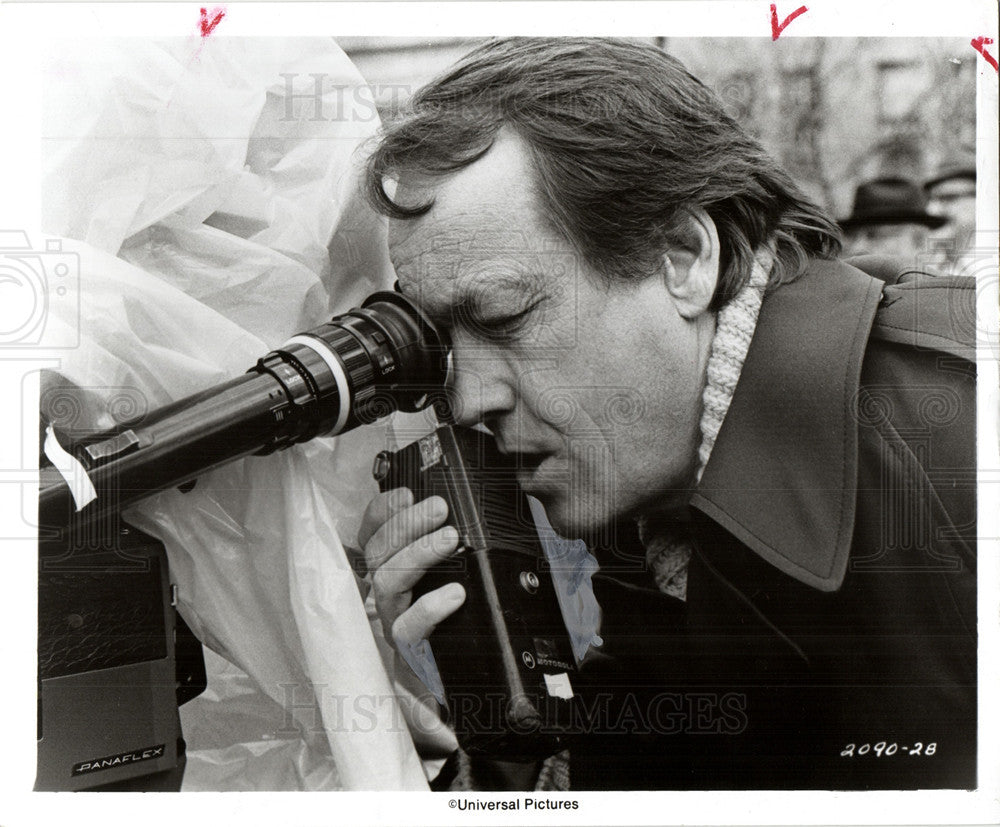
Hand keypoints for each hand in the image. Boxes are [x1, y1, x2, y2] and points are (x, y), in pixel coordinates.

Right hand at [358, 488, 465, 657]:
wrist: (461, 684)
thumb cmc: (457, 626)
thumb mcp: (455, 578)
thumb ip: (451, 548)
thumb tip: (468, 514)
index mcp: (393, 572)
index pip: (371, 534)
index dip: (382, 511)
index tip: (406, 493)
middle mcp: (387, 596)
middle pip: (377, 552)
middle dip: (407, 523)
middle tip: (440, 508)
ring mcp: (394, 624)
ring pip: (387, 583)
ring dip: (417, 554)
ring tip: (450, 539)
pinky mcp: (409, 654)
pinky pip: (409, 629)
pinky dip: (430, 607)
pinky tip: (455, 593)